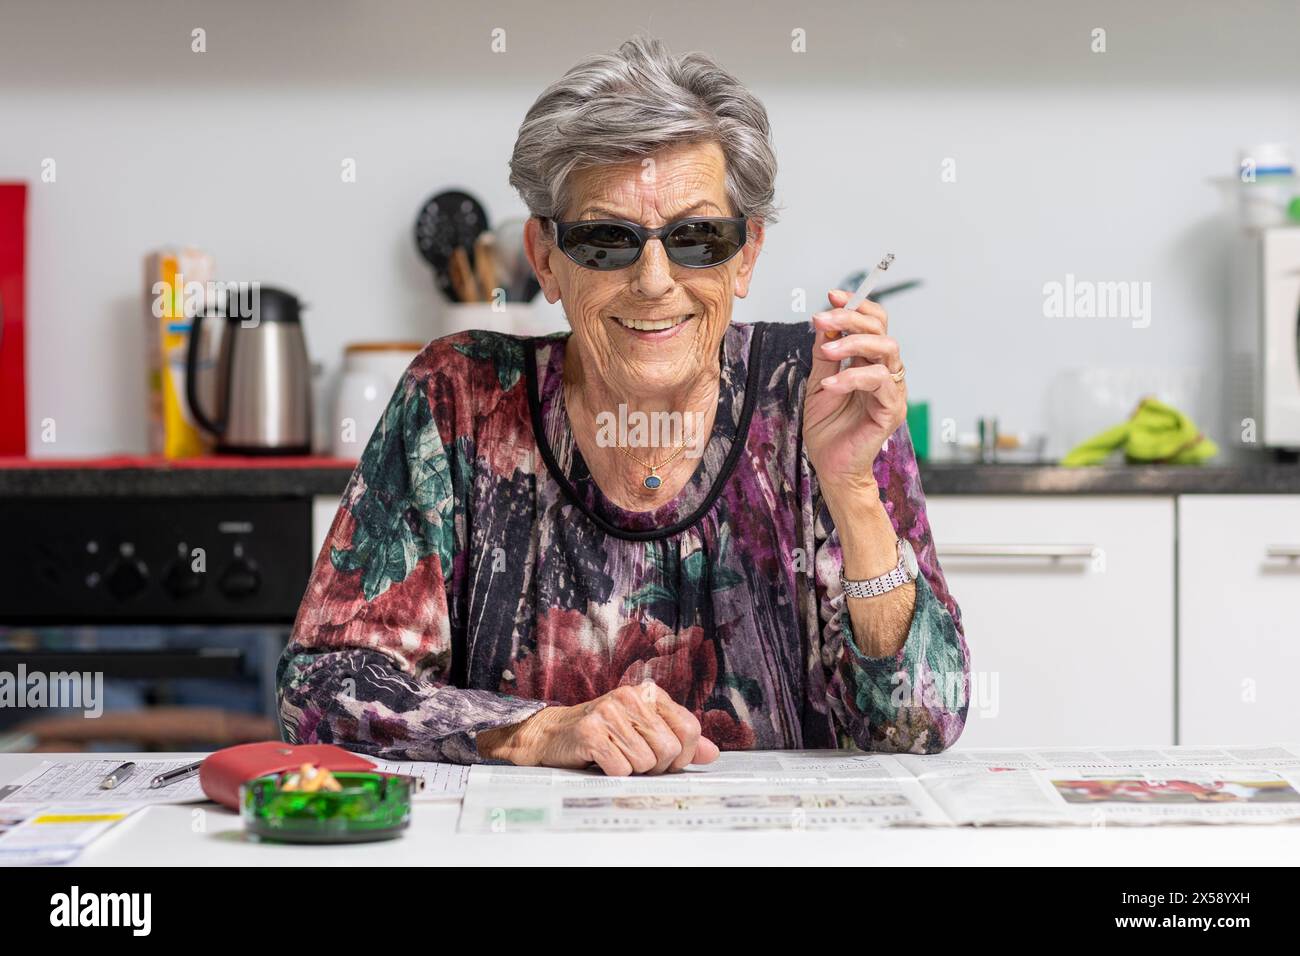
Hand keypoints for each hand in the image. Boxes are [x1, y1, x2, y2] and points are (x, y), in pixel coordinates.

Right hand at [477, 681, 720, 775]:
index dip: (683, 754)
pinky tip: (601, 761)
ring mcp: (609, 713)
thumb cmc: (604, 734)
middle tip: (635, 760)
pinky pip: (621, 769)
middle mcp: (631, 697)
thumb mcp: (644, 730)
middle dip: (657, 766)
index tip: (667, 759)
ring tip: (616, 757)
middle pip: (670, 750)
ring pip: (646, 763)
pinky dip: (614, 774)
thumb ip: (678, 739)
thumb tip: (712, 753)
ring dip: (633, 770)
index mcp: (649, 693)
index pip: (689, 728)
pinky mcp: (591, 733)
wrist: (553, 734)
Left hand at [804, 288, 906, 497]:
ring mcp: (892, 389)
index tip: (832, 296)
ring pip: (887, 348)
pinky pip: (879, 381)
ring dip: (853, 343)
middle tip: (822, 319)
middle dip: (850, 318)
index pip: (874, 323)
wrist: (830, 465)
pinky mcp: (892, 408)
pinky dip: (852, 377)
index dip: (856, 305)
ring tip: (826, 353)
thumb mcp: (818, 383)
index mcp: (869, 362)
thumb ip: (824, 354)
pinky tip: (831, 385)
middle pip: (881, 329)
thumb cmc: (827, 428)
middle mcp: (885, 371)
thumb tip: (823, 321)